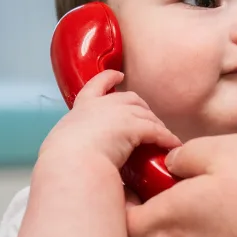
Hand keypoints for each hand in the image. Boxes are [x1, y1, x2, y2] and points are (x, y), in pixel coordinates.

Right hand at [39, 70, 180, 168]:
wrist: (73, 161)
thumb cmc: (64, 158)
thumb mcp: (64, 143)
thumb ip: (76, 141)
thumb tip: (81, 155)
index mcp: (83, 107)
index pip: (97, 85)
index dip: (109, 78)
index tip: (118, 75)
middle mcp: (103, 105)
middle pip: (130, 99)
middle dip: (142, 107)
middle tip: (148, 119)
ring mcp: (121, 113)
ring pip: (146, 115)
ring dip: (157, 125)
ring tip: (164, 137)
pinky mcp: (136, 126)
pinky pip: (158, 132)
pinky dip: (167, 138)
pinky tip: (172, 145)